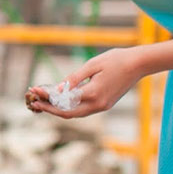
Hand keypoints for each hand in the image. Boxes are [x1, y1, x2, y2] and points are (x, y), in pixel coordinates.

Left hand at [25, 47, 145, 118]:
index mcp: (94, 93)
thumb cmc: (116, 60)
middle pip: (67, 113)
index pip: (64, 101)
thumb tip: (57, 90)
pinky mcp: (105, 105)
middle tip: (33, 101)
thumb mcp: (92, 65)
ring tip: (42, 102)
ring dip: (58, 109)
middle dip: (49, 108)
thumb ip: (74, 78)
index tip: (35, 90)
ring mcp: (102, 107)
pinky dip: (69, 107)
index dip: (47, 97)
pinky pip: (83, 110)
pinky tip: (59, 100)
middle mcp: (98, 104)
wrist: (139, 64)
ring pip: (75, 114)